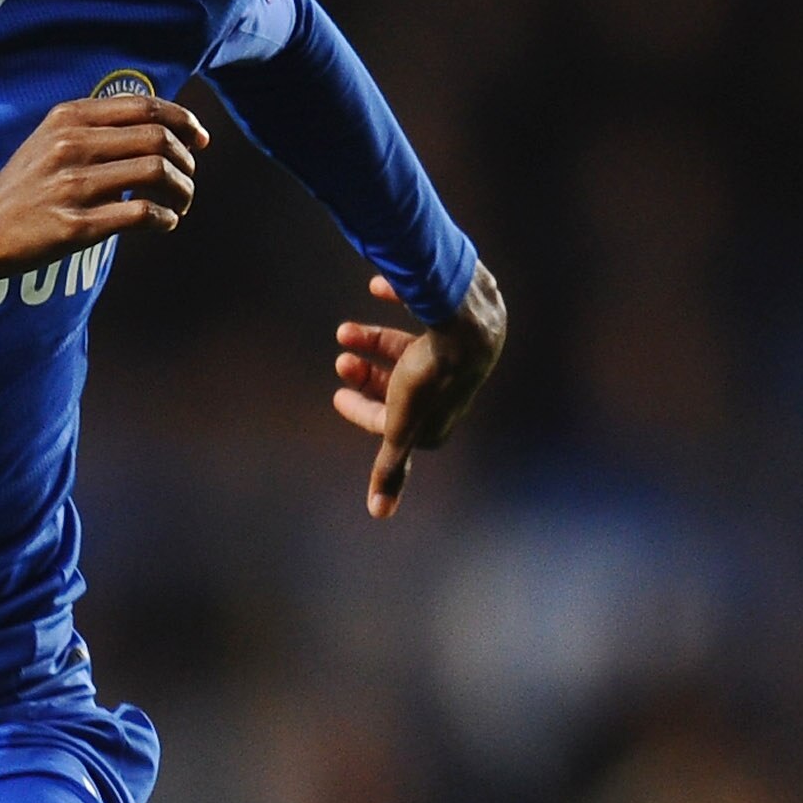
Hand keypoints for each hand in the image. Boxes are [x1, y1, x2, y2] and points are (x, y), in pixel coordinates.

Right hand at [0, 95, 209, 303]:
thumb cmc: (25, 186)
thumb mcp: (52, 139)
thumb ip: (97, 127)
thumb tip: (160, 126)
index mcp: (69, 117)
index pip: (146, 107)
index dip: (184, 121)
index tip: (199, 140)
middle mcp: (72, 145)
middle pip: (157, 138)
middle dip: (186, 160)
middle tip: (189, 178)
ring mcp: (73, 185)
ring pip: (155, 173)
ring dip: (182, 190)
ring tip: (182, 202)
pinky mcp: (75, 226)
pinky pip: (140, 214)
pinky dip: (165, 219)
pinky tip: (166, 223)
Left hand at [333, 261, 505, 518]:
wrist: (462, 314)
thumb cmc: (430, 373)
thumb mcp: (401, 424)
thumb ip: (390, 466)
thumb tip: (379, 513)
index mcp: (446, 411)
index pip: (399, 418)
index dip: (364, 411)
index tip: (337, 396)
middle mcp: (459, 379)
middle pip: (403, 383)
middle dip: (367, 374)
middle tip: (339, 361)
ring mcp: (463, 342)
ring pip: (409, 346)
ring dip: (372, 339)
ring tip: (343, 331)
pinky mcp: (464, 308)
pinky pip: (427, 302)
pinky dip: (398, 297)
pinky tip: (377, 288)